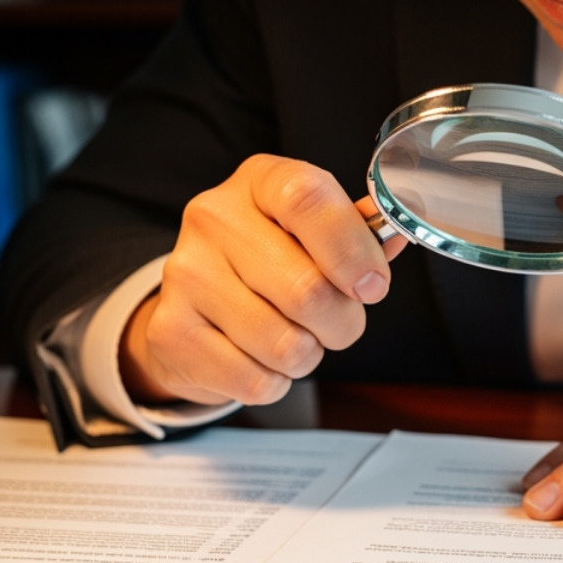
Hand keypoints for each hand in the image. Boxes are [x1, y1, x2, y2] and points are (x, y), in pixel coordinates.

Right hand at [119, 155, 406, 405]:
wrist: (195, 306)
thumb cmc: (271, 262)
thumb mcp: (313, 232)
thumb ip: (357, 235)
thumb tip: (392, 242)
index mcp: (260, 180)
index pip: (308, 198)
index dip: (352, 248)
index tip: (373, 286)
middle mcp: (214, 217)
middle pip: (306, 289)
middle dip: (342, 322)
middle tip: (338, 322)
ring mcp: (186, 274)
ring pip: (285, 344)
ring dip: (308, 355)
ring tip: (294, 338)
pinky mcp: (171, 331)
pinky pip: (255, 381)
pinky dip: (274, 382)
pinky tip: (260, 359)